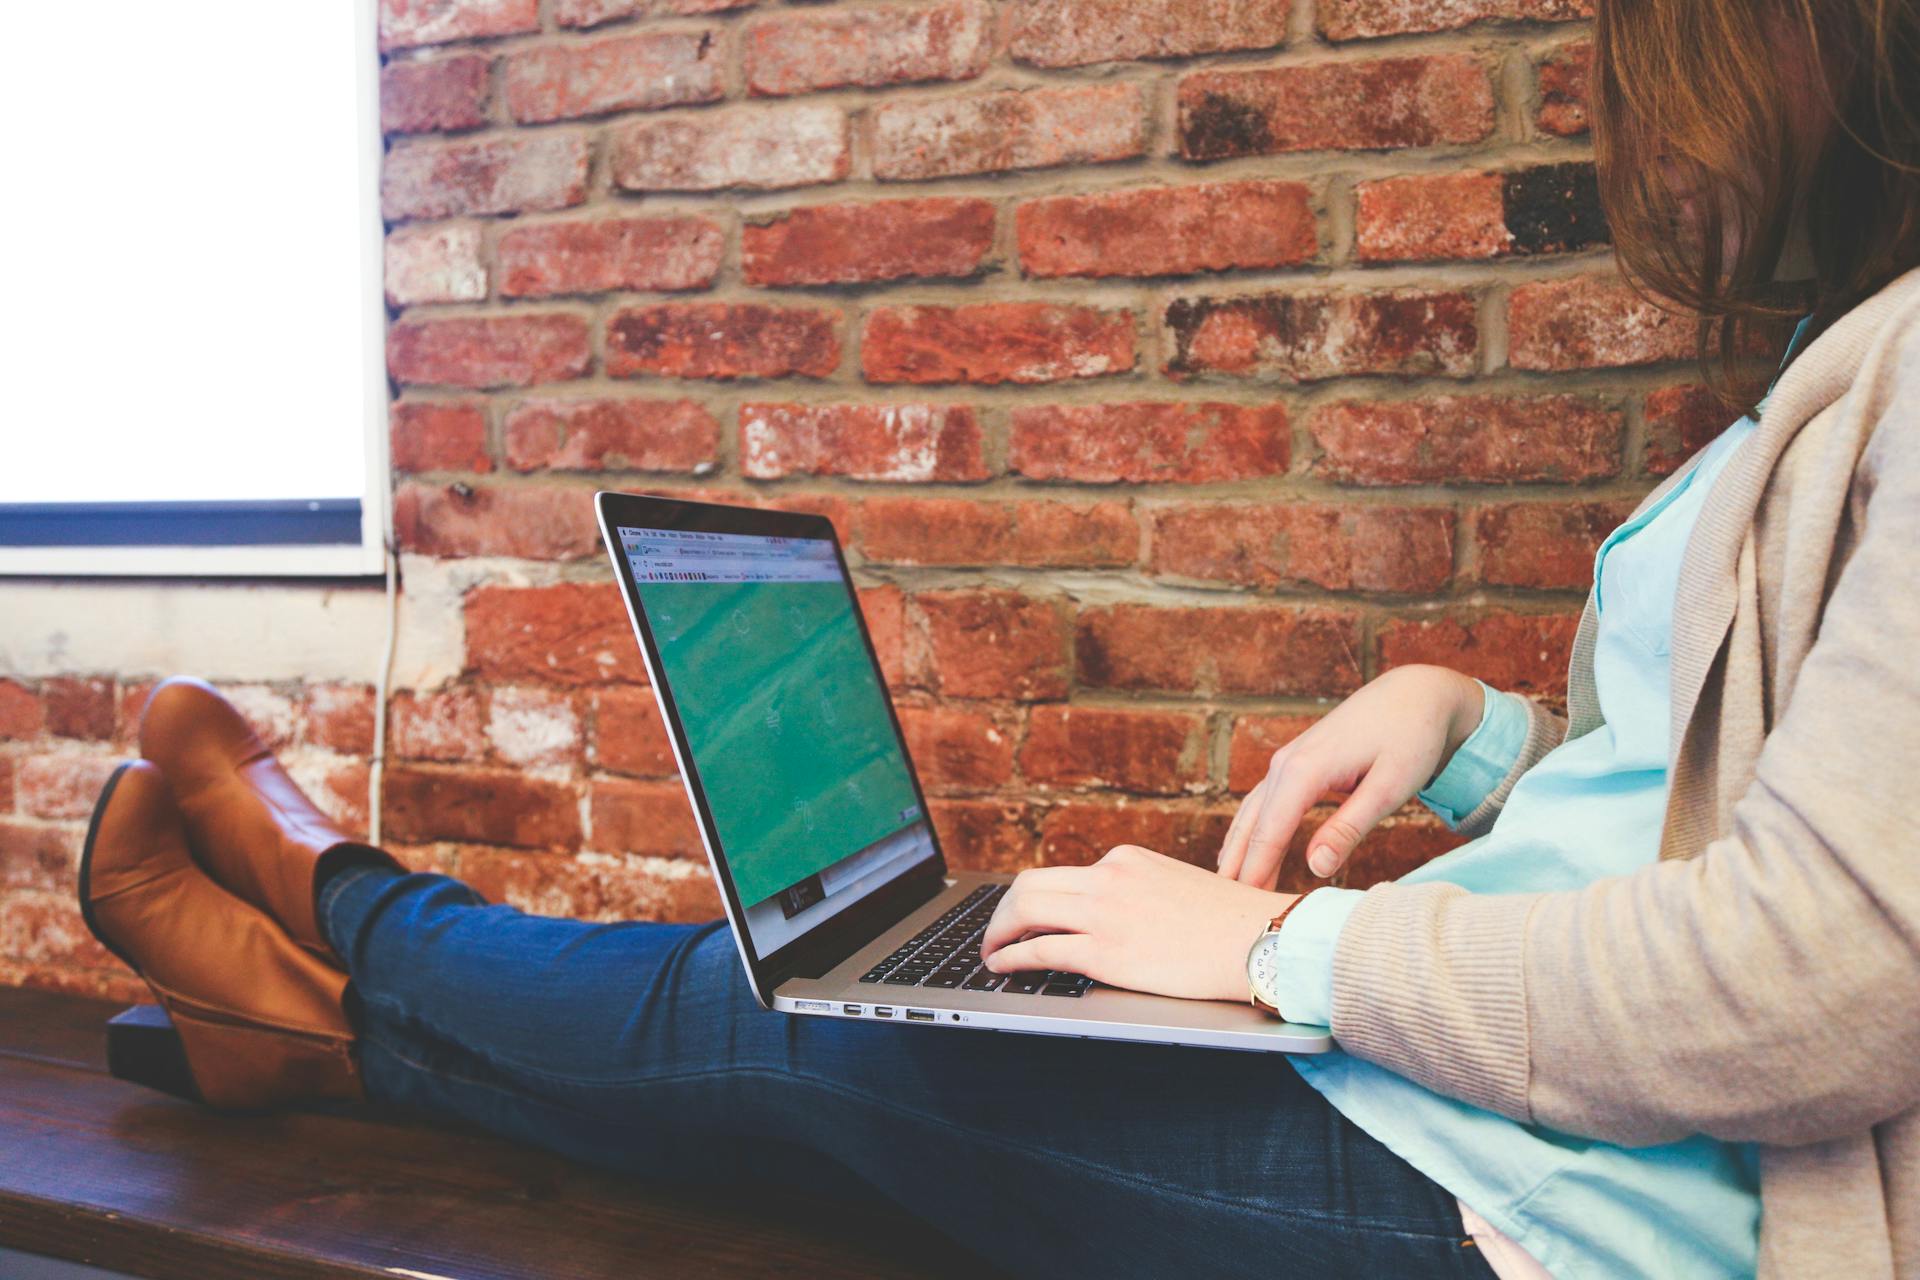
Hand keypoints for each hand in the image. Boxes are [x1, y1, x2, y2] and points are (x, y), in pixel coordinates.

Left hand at [980, 845, 1291, 1001]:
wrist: (1261, 941)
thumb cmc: (1227, 925)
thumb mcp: (1172, 887)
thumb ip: (1135, 893)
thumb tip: (1107, 916)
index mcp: (1125, 860)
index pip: (1061, 875)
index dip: (1033, 899)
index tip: (1022, 916)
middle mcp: (1108, 877)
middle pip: (1029, 885)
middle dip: (1003, 912)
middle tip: (994, 933)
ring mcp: (1104, 912)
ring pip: (1024, 911)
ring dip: (997, 933)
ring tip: (991, 953)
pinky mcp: (1105, 951)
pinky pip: (1038, 950)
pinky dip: (1011, 957)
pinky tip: (1002, 966)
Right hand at [1216, 665, 1483, 890]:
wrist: (1415, 694)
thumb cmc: (1410, 739)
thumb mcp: (1388, 787)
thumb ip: (1349, 828)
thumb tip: (1315, 868)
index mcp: (1305, 770)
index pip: (1270, 831)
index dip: (1255, 870)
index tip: (1242, 907)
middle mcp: (1286, 764)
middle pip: (1252, 824)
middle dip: (1238, 866)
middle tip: (1223, 911)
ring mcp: (1287, 761)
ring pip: (1251, 812)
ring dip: (1239, 849)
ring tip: (1226, 888)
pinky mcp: (1296, 762)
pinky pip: (1263, 802)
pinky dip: (1251, 830)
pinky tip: (1244, 850)